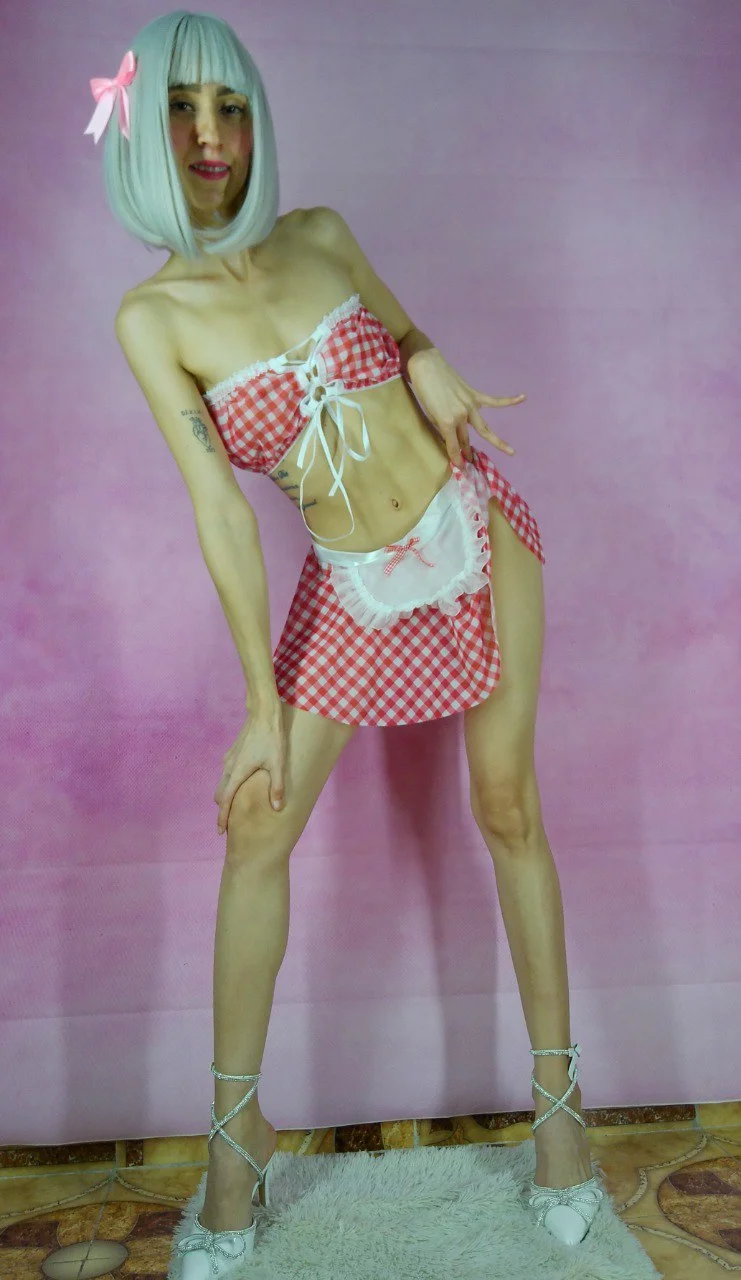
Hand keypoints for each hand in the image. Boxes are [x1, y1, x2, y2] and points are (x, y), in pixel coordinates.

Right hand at [214, 713, 285, 834]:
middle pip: (220, 794)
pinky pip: (226, 774)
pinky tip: (241, 784)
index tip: (220, 831)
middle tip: (230, 823)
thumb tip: (277, 808)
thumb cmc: (271, 737)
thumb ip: (276, 787)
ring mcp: (229, 759)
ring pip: (222, 783)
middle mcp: (229, 767)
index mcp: (237, 772)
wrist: (262, 713)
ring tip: (235, 806)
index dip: (222, 818)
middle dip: (223, 809)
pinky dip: (229, 784)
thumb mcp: (277, 763)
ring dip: (226, 796)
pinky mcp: (233, 752)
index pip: (226, 801)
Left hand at [407, 347, 525, 466]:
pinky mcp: (474, 395)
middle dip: (468, 451)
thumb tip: (450, 435)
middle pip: (467, 438)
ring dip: (496, 441)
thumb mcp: (428, 413)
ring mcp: (470, 405)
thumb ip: (441, 426)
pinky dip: (509, 400)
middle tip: (471, 462)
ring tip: (510, 451)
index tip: (460, 467)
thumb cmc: (423, 391)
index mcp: (447, 422)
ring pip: (484, 427)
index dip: (456, 457)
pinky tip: (523, 398)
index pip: (453, 445)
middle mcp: (462, 416)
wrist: (427, 366)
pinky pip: (493, 401)